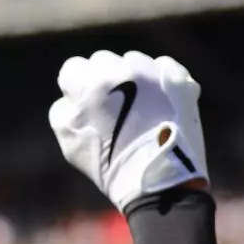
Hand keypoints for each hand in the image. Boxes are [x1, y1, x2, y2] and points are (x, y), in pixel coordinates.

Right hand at [49, 50, 208, 211]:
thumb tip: (73, 96)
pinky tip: (157, 105)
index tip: (84, 107)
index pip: (73, 69)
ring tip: (137, 109)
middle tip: (111, 109)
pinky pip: (163, 67)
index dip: (75, 89)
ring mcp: (154, 72)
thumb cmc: (109, 165)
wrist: (160, 183)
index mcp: (91, 83)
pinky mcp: (179, 79)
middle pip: (102, 60)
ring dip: (130, 78)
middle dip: (103, 80)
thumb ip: (64, 109)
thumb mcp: (68, 141)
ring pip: (133, 61)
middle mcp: (123, 69)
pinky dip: (158, 82)